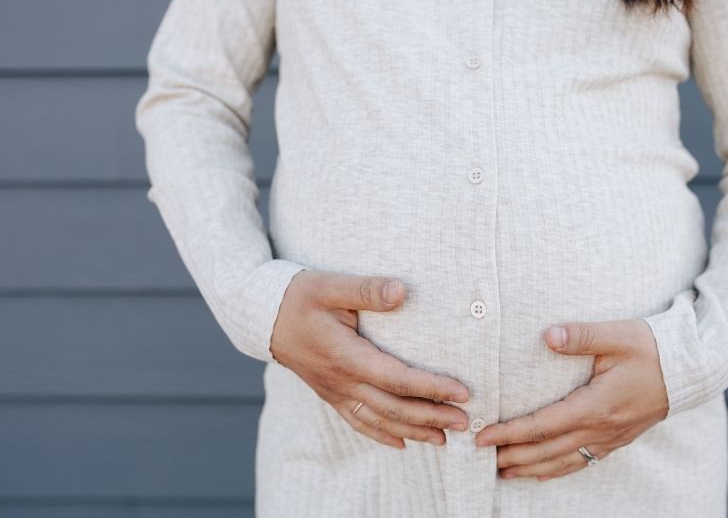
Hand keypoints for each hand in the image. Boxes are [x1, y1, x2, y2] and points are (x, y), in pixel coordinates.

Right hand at [270, 269, 470, 448]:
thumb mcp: (330, 285)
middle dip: (431, 417)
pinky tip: (402, 443)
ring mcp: (335, 391)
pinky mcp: (330, 394)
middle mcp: (342, 381)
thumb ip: (367, 290)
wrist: (261, 317)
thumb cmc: (298, 297)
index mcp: (346, 356)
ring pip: (379, 420)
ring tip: (444, 438)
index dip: (431, 388)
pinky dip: (382, 434)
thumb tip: (402, 292)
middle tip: (465, 422)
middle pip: (393, 407)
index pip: (397, 378)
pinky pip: (358, 422)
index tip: (462, 392)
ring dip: (413, 431)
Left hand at [474, 318, 668, 480]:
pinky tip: (543, 474)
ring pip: (564, 462)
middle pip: (548, 451)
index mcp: (596, 405)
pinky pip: (583, 461)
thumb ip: (581, 336)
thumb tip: (547, 336)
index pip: (543, 425)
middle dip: (513, 455)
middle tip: (483, 457)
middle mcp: (601, 428)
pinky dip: (558, 470)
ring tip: (504, 471)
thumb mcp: (617, 335)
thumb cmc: (652, 348)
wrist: (690, 368)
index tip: (484, 436)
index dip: (510, 432)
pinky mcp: (618, 439)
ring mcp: (611, 438)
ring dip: (531, 468)